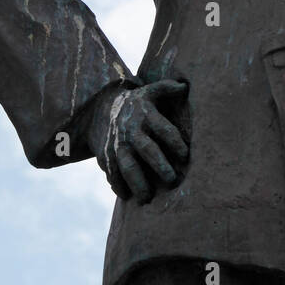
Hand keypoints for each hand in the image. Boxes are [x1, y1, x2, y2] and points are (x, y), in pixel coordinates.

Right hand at [88, 79, 188, 203]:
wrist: (98, 109)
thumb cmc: (134, 104)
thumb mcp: (148, 92)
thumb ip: (166, 88)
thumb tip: (185, 86)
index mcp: (146, 115)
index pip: (164, 129)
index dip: (176, 143)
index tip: (186, 156)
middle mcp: (132, 131)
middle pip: (148, 150)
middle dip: (160, 166)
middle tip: (172, 181)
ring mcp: (118, 144)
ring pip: (128, 166)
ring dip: (138, 183)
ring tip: (147, 199)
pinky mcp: (106, 156)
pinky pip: (111, 173)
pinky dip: (118, 186)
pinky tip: (127, 196)